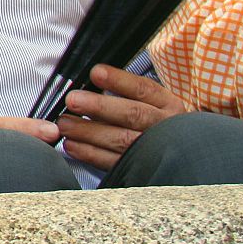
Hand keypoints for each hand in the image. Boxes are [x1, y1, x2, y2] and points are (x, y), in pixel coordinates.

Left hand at [58, 65, 186, 170]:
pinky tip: (72, 145)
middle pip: (133, 115)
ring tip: (65, 124)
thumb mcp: (151, 102)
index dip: (119, 80)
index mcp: (167, 105)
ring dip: (89, 132)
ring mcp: (155, 150)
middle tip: (72, 100)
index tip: (95, 73)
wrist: (177, 154)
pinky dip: (90, 153)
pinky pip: (114, 162)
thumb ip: (123, 92)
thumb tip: (89, 81)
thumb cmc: (152, 122)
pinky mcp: (142, 170)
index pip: (144, 89)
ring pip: (122, 140)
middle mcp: (164, 126)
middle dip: (100, 107)